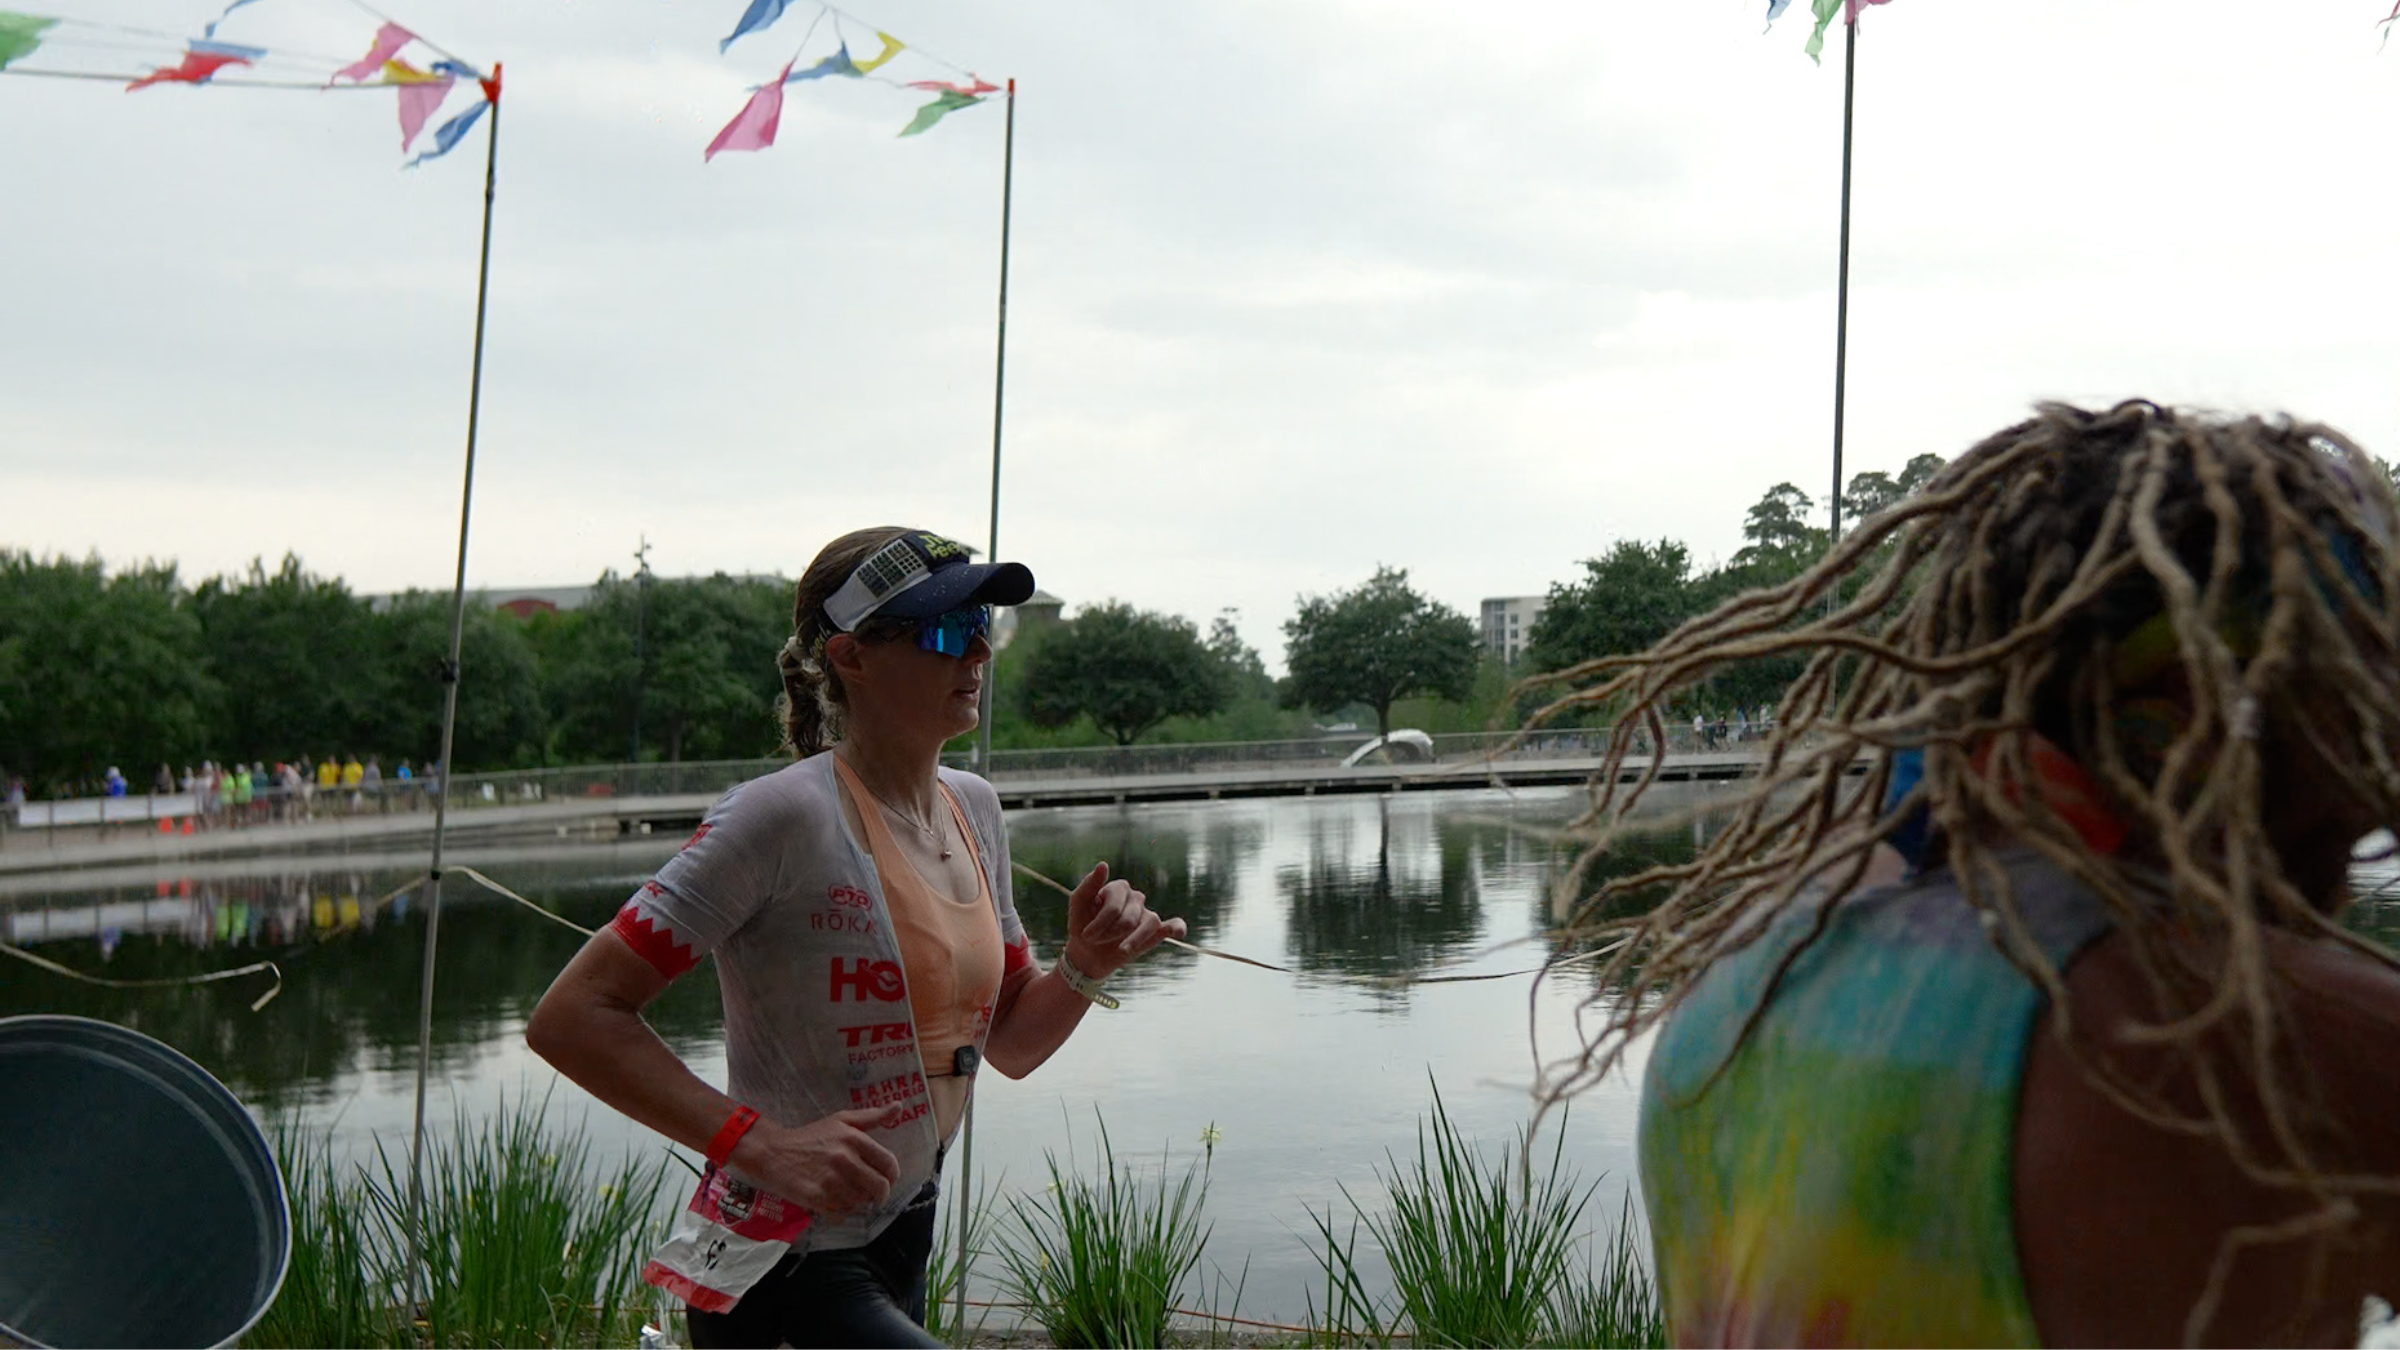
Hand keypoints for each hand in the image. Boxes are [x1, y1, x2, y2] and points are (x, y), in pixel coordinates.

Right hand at [726, 1106, 901, 1215]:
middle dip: (880, 1194)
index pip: (888, 1164)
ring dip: (859, 1201)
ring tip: (848, 1193)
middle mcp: (845, 1159)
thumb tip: (899, 1107)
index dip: (892, 1176)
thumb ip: (872, 1116)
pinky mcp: (818, 1198)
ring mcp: (831, 1180)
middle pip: (879, 1187)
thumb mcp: (841, 1120)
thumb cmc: (810, 1136)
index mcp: (854, 1139)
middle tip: (874, 1195)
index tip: (887, 1179)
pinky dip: (842, 1211)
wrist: (773, 1152)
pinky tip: (834, 1200)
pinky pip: (842, 1212)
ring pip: (861, 1202)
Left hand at [1063, 861, 1187, 979]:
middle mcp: (1136, 897)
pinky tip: (1178, 932)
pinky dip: (1177, 927)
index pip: (1114, 907)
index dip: (1099, 925)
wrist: (1088, 953)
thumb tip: (1103, 865)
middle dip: (1110, 934)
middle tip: (1097, 941)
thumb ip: (1088, 885)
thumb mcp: (1078, 905)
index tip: (1084, 936)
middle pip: (1128, 920)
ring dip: (1133, 941)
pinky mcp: (1156, 931)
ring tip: (1121, 950)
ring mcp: (1147, 913)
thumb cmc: (1082, 924)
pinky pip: (1172, 925)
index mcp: (1118, 888)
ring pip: (1149, 923)